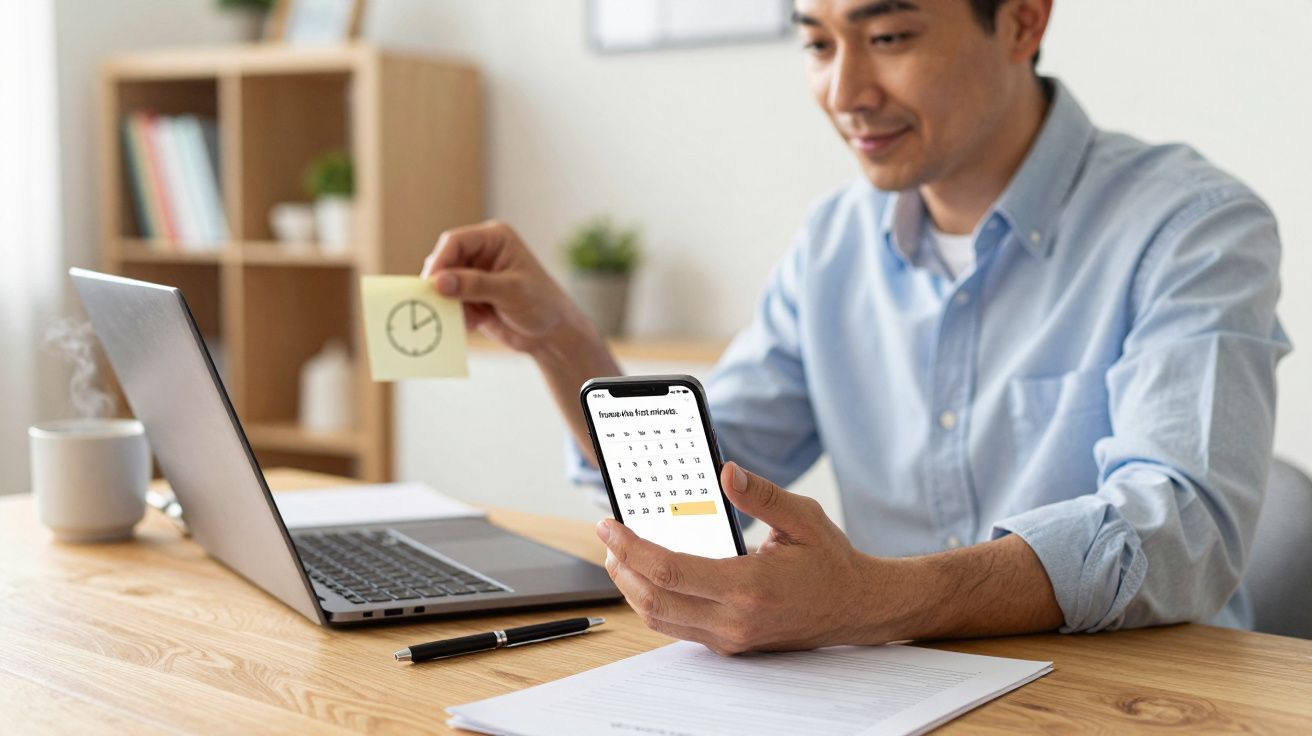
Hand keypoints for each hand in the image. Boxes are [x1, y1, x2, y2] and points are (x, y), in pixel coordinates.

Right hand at [422, 220, 620, 465]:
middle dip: (441, 285)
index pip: (456, 242)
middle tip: (438, 305)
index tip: (432, 284)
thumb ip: (475, 285)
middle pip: (444, 262)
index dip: (440, 261)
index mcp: (494, 239)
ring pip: (443, 285)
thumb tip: (439, 282)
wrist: (552, 335)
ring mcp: (473, 275)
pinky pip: (449, 303)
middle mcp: (481, 253)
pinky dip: (455, 315)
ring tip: (468, 318)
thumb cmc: (542, 305)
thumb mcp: (511, 291)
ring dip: (448, 303)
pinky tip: (474, 325)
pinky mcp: (469, 297)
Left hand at [597, 461, 895, 654]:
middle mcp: (734, 620)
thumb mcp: (803, 517)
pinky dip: (654, 601)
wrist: (858, 608)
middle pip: (654, 598)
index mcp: (748, 586)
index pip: (670, 570)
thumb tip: (726, 471)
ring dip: (631, 587)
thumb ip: (761, 494)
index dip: (631, 547)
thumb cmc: (831, 562)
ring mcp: (730, 638)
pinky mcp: (729, 645)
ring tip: (620, 554)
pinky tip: (648, 574)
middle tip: (608, 536)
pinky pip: (677, 627)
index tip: (609, 525)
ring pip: (659, 619)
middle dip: (621, 566)